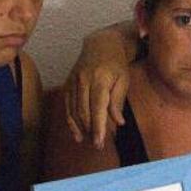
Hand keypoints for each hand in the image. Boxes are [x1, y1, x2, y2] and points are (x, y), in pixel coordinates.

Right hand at [63, 33, 130, 147]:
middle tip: (97, 145)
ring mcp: (73, 81)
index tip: (100, 142)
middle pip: (83, 111)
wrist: (102, 44)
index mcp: (99, 79)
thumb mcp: (124, 81)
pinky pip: (67, 104)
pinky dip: (70, 120)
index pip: (97, 107)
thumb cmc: (117, 65)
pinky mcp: (68, 83)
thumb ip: (118, 102)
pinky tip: (76, 132)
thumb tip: (118, 122)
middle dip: (89, 130)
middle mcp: (83, 80)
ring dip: (79, 127)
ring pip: (73, 109)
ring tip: (87, 141)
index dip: (98, 126)